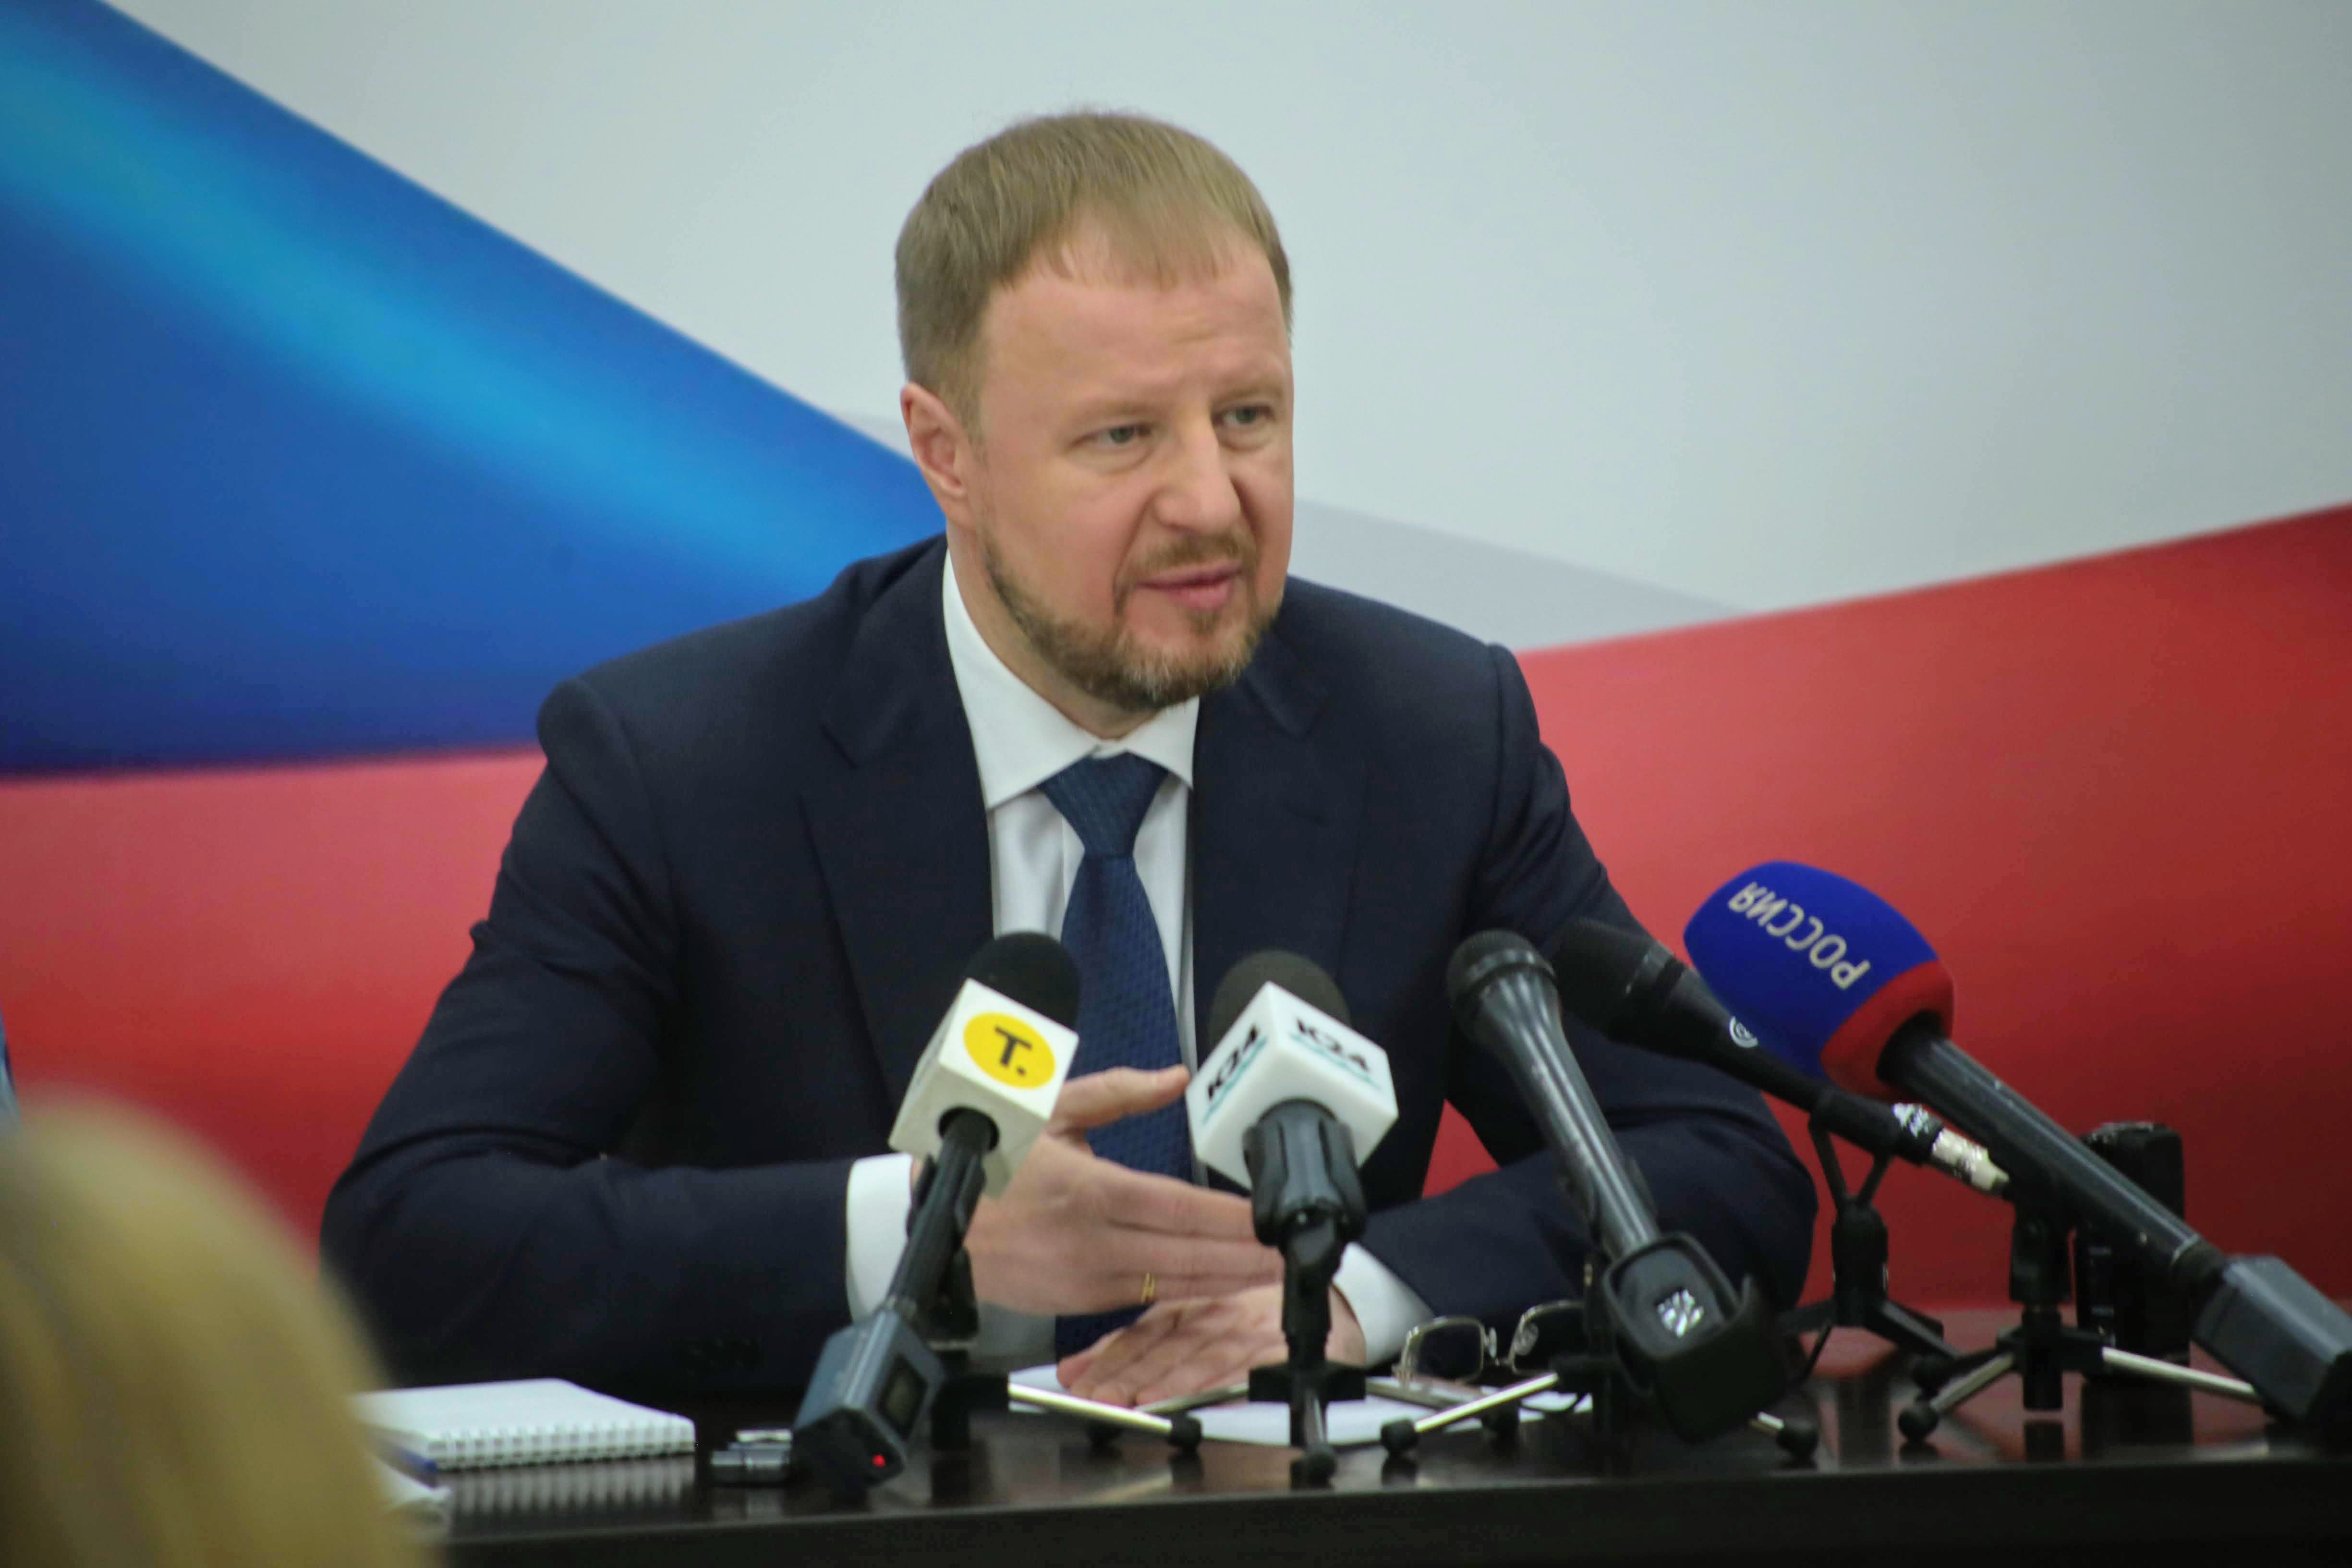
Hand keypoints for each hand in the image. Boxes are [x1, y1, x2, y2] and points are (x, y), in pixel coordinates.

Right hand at [961, 1066, 1281, 1315]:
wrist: (937, 1223)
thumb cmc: (991, 1160)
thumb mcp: (1049, 1108)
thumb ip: (1118, 1091)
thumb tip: (1175, 1077)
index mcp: (1090, 1191)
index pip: (1180, 1208)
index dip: (1232, 1219)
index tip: (1271, 1218)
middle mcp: (1094, 1243)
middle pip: (1188, 1255)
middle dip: (1247, 1257)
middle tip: (1294, 1252)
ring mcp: (1088, 1279)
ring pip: (1174, 1284)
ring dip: (1228, 1280)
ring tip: (1272, 1273)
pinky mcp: (1081, 1301)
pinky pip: (1147, 1298)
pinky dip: (1189, 1292)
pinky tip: (1221, 1284)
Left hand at [1058, 1283, 1366, 1406]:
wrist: (1329, 1300)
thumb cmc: (1253, 1312)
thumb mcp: (1188, 1322)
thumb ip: (1135, 1346)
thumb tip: (1076, 1368)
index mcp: (1188, 1307)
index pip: (1141, 1334)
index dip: (1107, 1358)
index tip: (1078, 1380)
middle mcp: (1214, 1315)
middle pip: (1165, 1348)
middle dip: (1128, 1375)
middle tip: (1099, 1398)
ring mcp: (1248, 1329)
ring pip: (1203, 1356)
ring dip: (1171, 1381)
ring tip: (1140, 1402)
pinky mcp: (1283, 1345)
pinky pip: (1251, 1364)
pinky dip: (1226, 1380)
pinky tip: (1204, 1396)